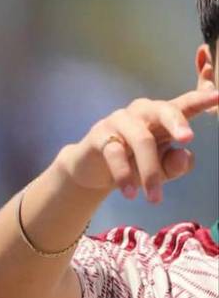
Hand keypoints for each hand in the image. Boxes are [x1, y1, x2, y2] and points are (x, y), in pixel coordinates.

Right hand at [59, 86, 216, 206]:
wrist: (93, 172)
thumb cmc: (134, 164)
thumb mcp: (161, 169)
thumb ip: (177, 164)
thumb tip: (185, 155)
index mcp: (163, 116)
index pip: (186, 104)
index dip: (203, 99)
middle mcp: (143, 112)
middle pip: (163, 110)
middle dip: (177, 122)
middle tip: (188, 139)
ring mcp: (120, 120)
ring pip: (141, 139)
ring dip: (149, 171)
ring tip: (155, 198)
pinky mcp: (100, 134)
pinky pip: (115, 153)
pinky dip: (124, 175)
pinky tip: (130, 193)